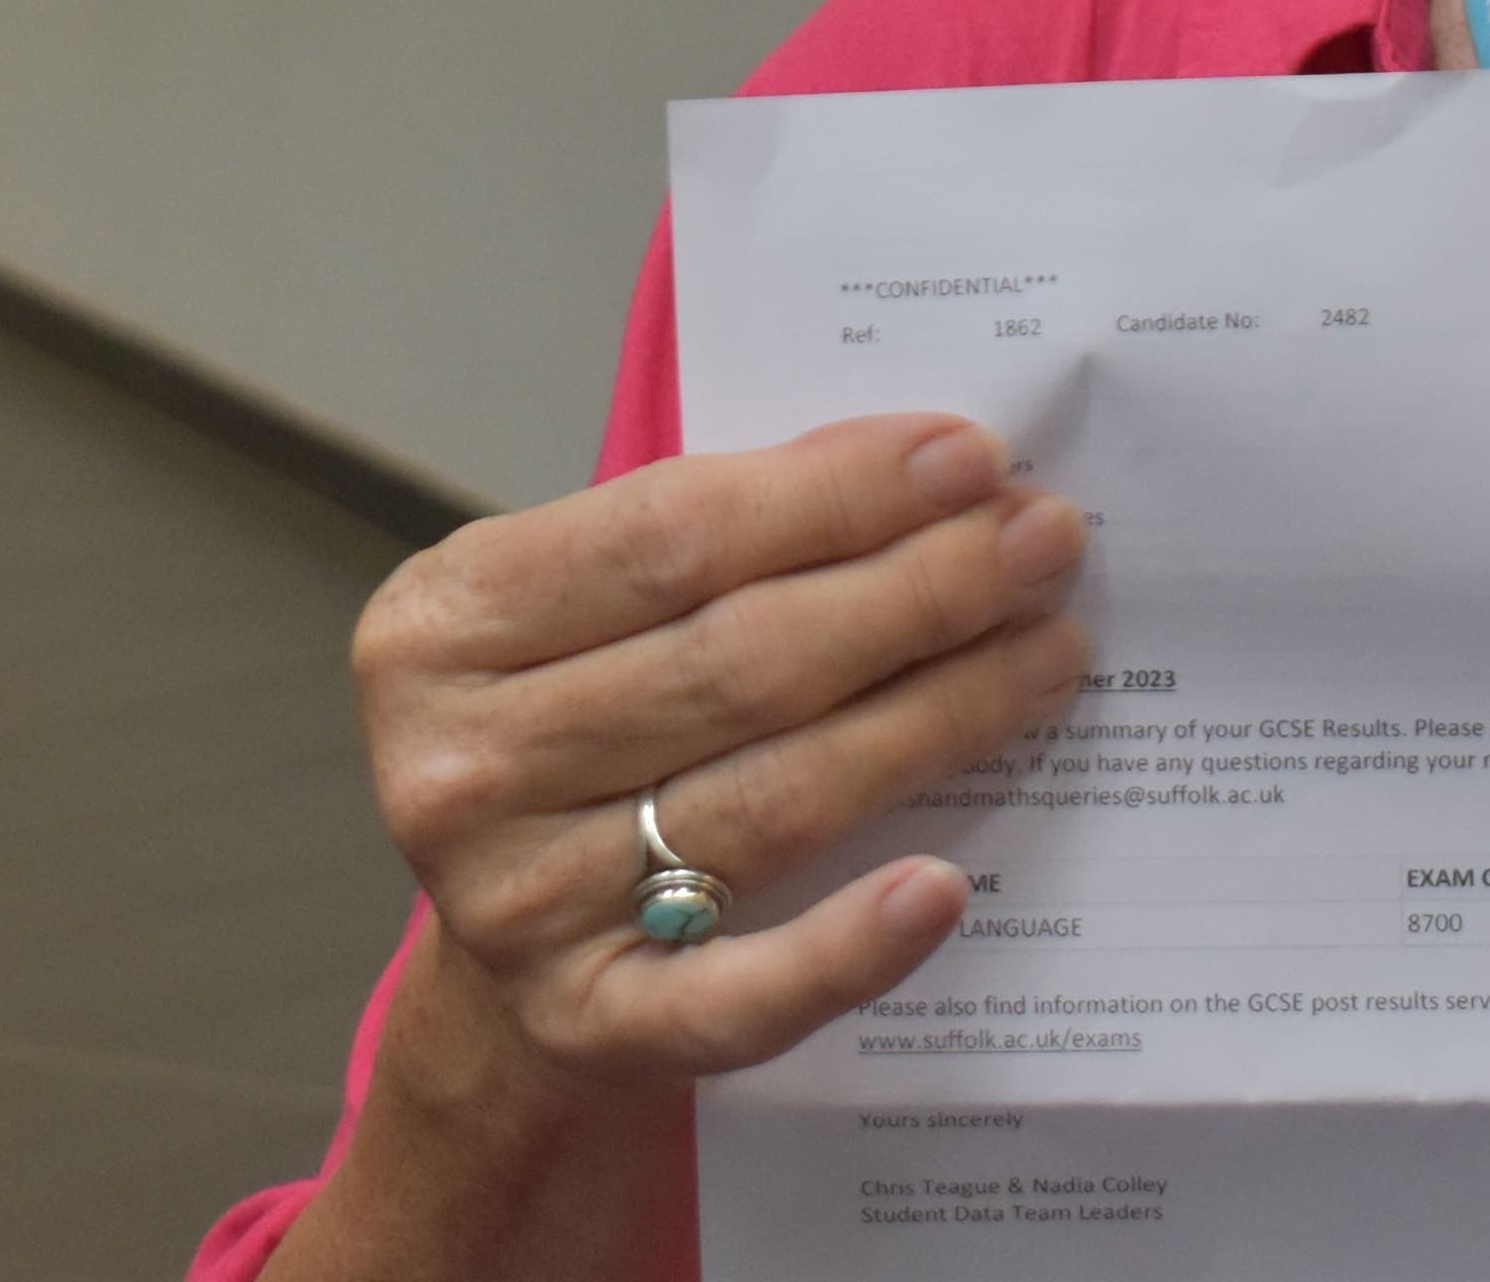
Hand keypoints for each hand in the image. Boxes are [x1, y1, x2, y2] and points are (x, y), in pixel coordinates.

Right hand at [280, 415, 1090, 1277]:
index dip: (836, 493)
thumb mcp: (585, 615)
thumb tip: (926, 471)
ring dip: (933, 717)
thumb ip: (712, 537)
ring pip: (770, 798)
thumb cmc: (574, 739)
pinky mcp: (592, 1032)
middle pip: (737, 662)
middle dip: (915, 590)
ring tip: (1048, 652)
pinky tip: (946, 885)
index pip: (672, 535)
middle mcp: (460, 770)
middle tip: (1042, 542)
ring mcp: (519, 910)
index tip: (969, 458)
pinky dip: (849, 942)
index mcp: (441, 628)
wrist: (503, 978)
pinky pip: (744, 993)